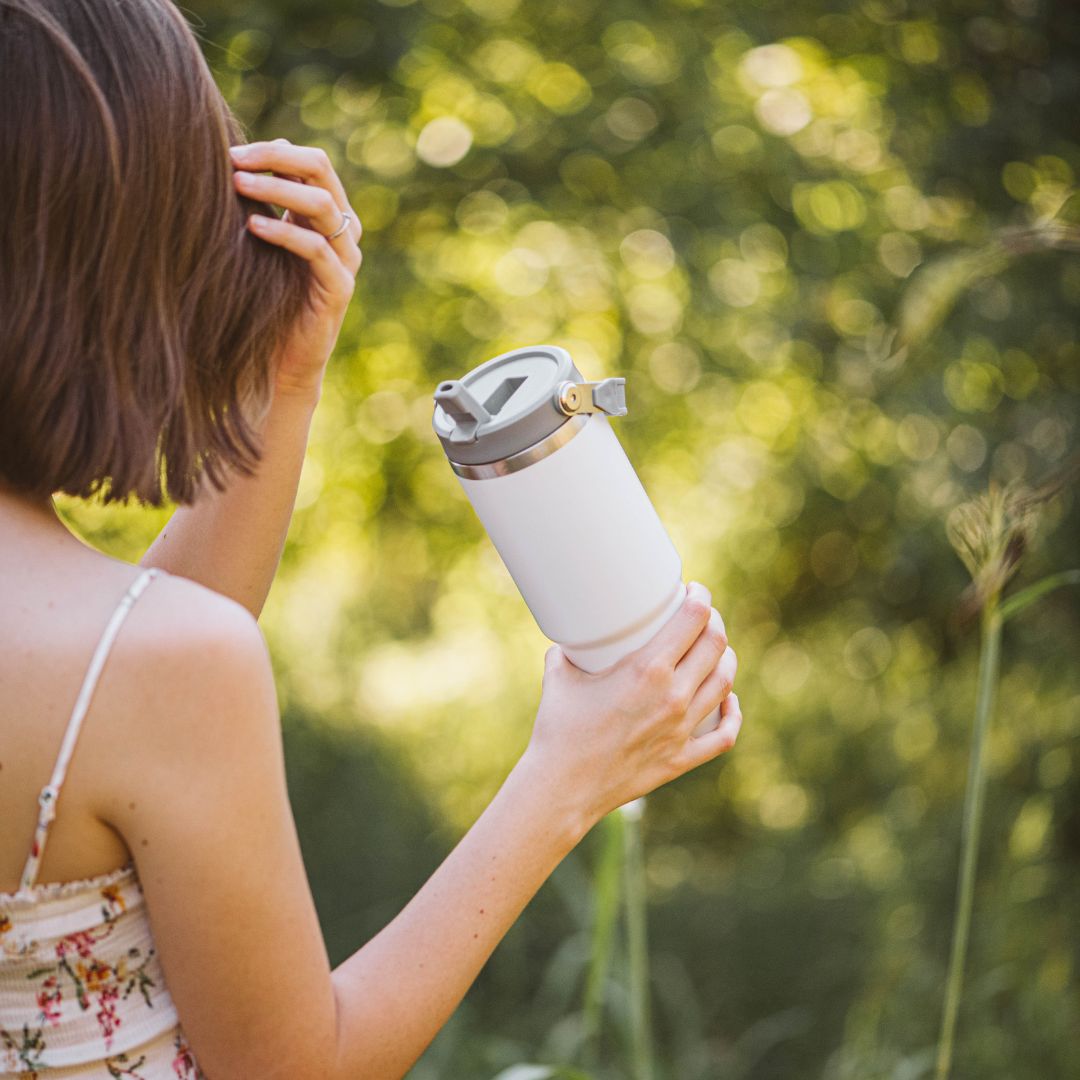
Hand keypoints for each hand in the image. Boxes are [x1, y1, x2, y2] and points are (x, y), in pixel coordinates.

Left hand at [229, 139, 362, 399]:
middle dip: (275, 160)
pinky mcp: (340, 288)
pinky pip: (317, 250)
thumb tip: (247, 152)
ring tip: (236, 184)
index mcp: (329, 215)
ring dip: (277, 189)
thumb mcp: (262, 241)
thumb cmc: (266, 297)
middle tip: (233, 161)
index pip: (313, 163)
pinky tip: (252, 226)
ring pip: (321, 206)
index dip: (274, 151)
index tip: (231, 153)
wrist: (283, 360)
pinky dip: (285, 233)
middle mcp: (344, 232)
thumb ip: (264, 202)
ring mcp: (346, 260)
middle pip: (322, 173)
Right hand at [525, 581, 741, 828]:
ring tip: (715, 650)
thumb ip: (565, 651)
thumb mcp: (559, 676)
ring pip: (725, 683)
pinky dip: (732, 713)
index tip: (696, 591)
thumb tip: (566, 639)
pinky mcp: (682, 758)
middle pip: (715, 646)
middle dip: (714, 624)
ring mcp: (682, 729)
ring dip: (726, 660)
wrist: (564, 787)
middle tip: (703, 617)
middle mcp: (673, 696)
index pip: (693, 620)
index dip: (702, 598)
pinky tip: (728, 700)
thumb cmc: (558, 729)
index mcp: (647, 670)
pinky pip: (724, 734)